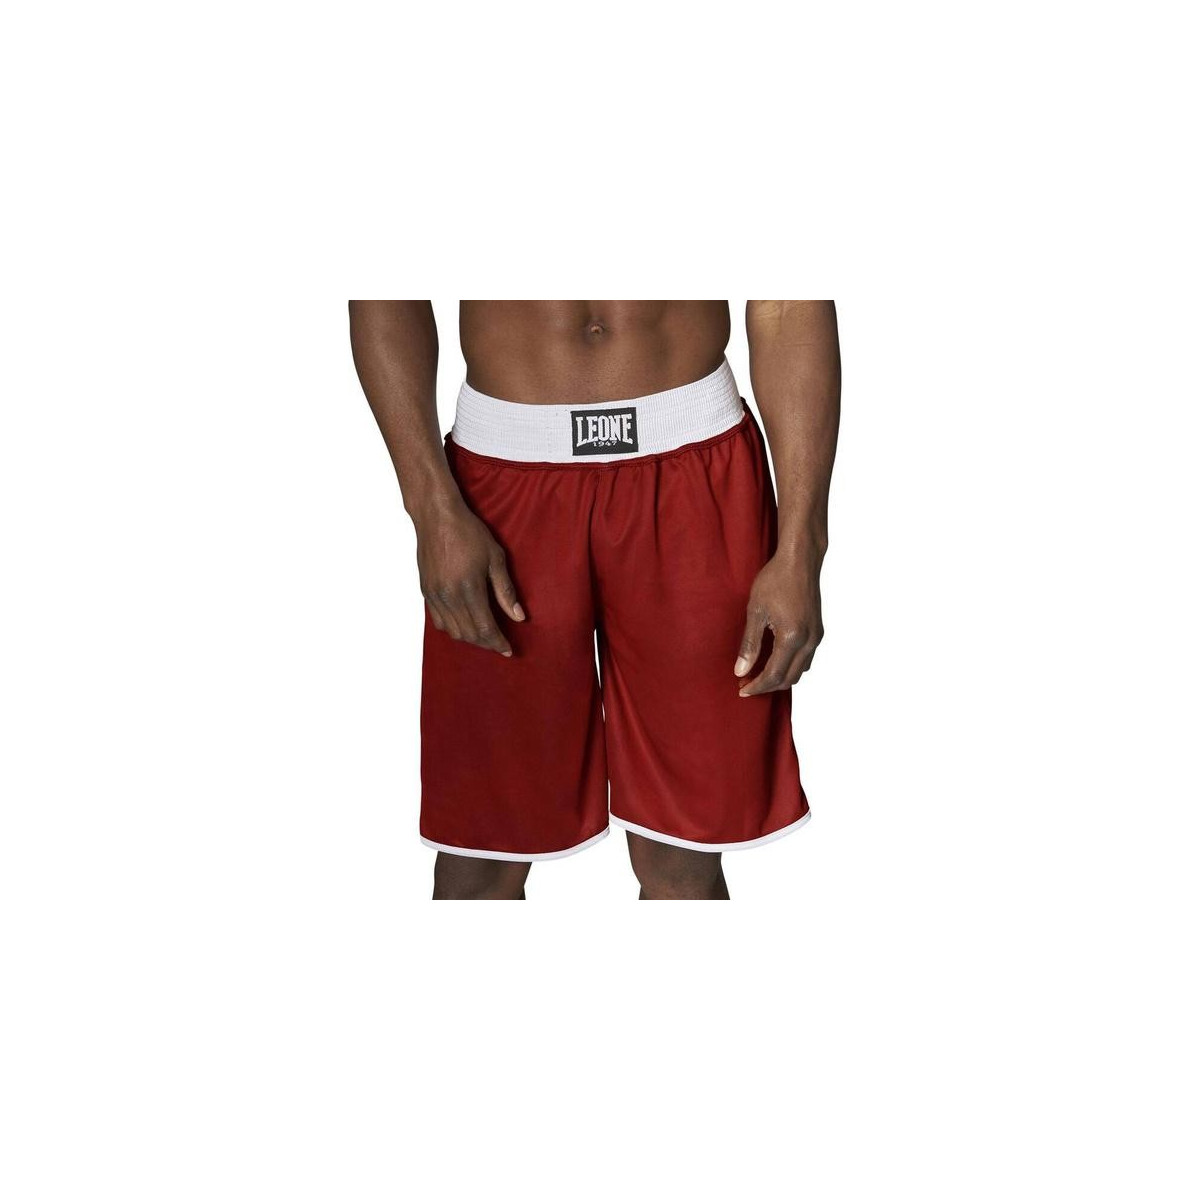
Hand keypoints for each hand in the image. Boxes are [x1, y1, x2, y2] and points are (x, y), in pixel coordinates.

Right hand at [415, 503, 524, 655]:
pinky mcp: (426, 591)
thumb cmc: (469, 533)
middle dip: (486, 643)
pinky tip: (464, 624)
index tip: (508, 649)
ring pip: (452, 631)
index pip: (484, 628)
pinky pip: (438, 622)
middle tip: (499, 643)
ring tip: (484, 635)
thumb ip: (506, 590)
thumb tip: (518, 617)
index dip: (497, 642)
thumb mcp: (496, 558)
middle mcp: (449, 596)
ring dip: (469, 638)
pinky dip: (452, 629)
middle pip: (468, 634)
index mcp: (469, 588)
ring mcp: (434, 595)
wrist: (437, 517)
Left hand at [734, 552, 823, 695]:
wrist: (800, 561)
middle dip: (767, 686)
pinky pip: (806, 659)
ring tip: (757, 674)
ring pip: (800, 671)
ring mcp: (816, 637)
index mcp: (792, 637)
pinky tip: (774, 660)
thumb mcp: (755, 611)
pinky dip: (790, 666)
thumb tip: (741, 671)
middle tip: (746, 683)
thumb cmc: (775, 580)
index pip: (774, 675)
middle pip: (789, 678)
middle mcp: (809, 641)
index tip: (741, 690)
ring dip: (779, 677)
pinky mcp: (818, 631)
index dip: (756, 686)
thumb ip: (749, 645)